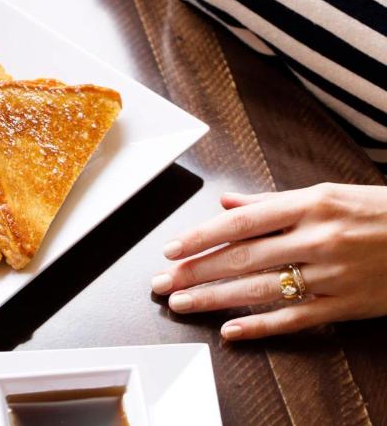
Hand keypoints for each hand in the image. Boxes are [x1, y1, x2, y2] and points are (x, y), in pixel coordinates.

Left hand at [151, 183, 386, 339]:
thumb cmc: (376, 212)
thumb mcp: (325, 194)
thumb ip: (270, 201)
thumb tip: (225, 202)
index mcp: (308, 205)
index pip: (240, 223)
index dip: (201, 237)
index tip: (169, 249)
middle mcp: (316, 239)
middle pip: (241, 258)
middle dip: (194, 271)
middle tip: (160, 282)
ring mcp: (331, 275)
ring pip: (260, 289)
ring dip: (214, 298)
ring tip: (181, 303)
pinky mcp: (345, 306)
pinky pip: (295, 319)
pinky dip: (259, 326)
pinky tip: (229, 330)